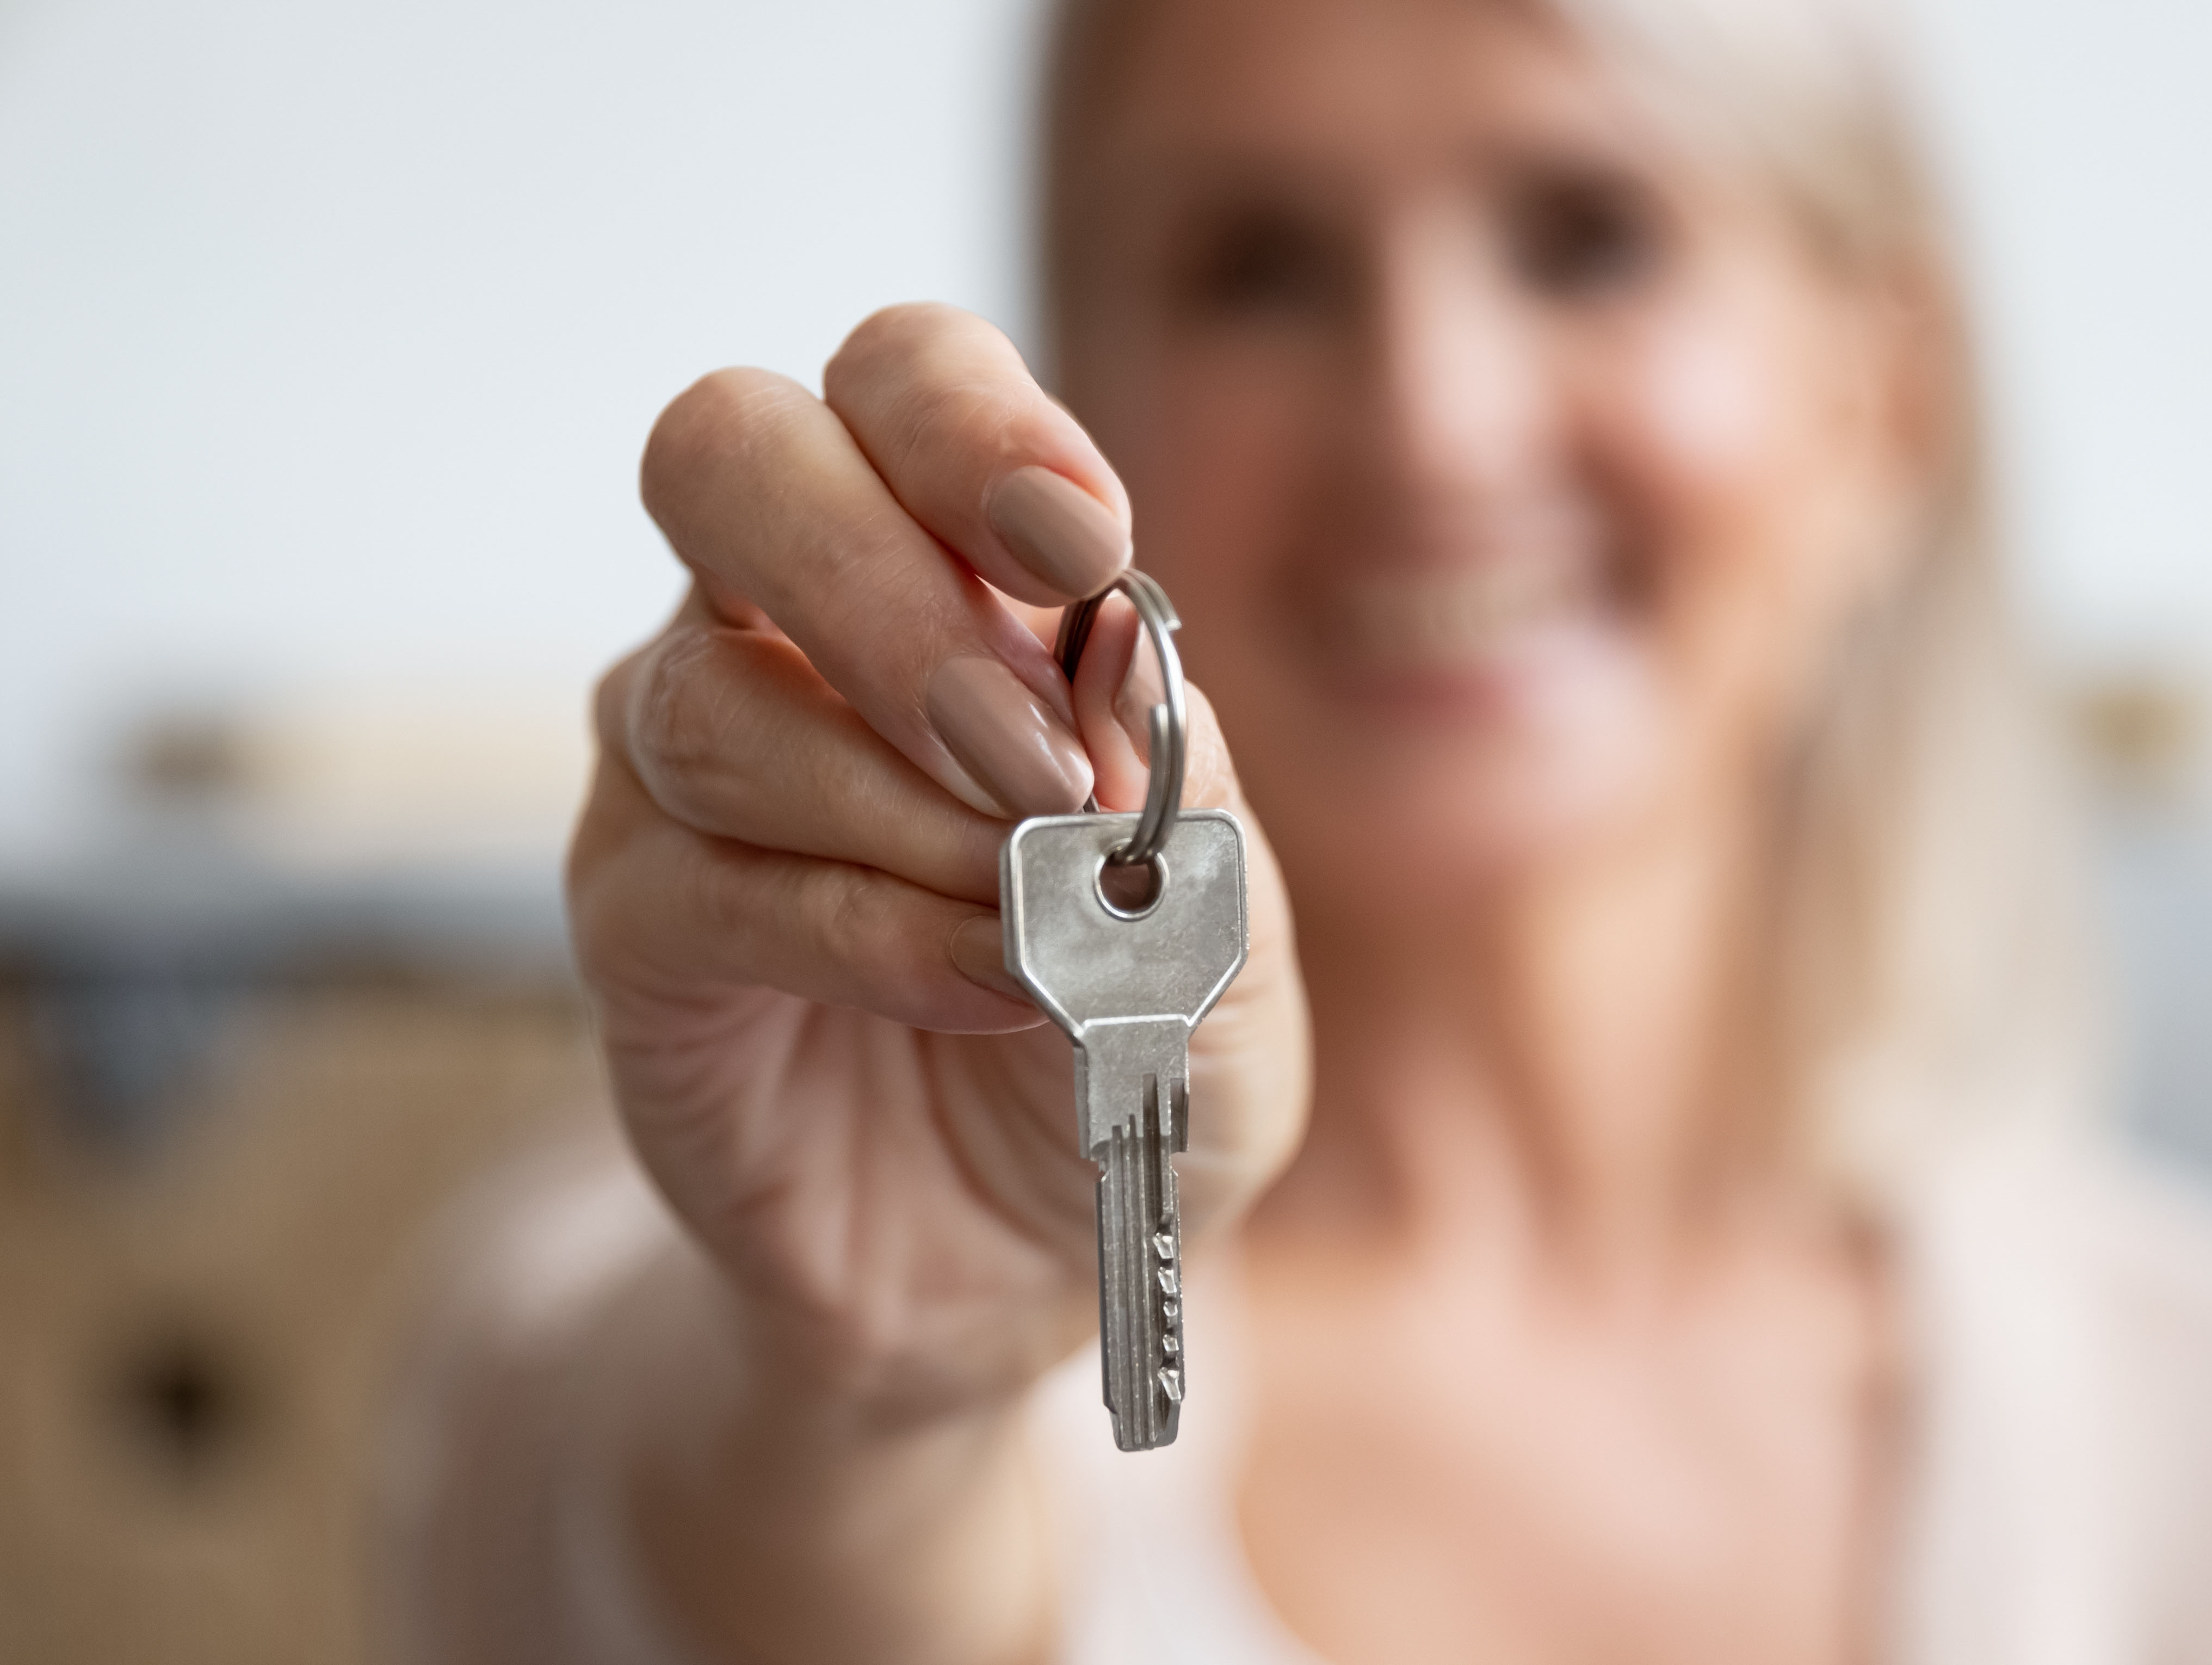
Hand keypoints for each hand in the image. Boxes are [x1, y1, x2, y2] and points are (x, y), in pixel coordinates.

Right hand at [568, 304, 1309, 1428]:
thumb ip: (1191, 811)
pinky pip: (700, 880)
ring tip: (1029, 922)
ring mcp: (683, 774)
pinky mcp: (632, 926)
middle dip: (880, 587)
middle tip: (1025, 749)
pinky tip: (979, 989)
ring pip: (711, 699)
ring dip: (898, 808)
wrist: (1019, 1253)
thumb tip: (1124, 674)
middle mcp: (782, 630)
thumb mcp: (1229, 944)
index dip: (969, 424)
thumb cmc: (1130, 1049)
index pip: (898, 381)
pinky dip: (865, 932)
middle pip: (728, 453)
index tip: (1082, 551)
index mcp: (943, 570)